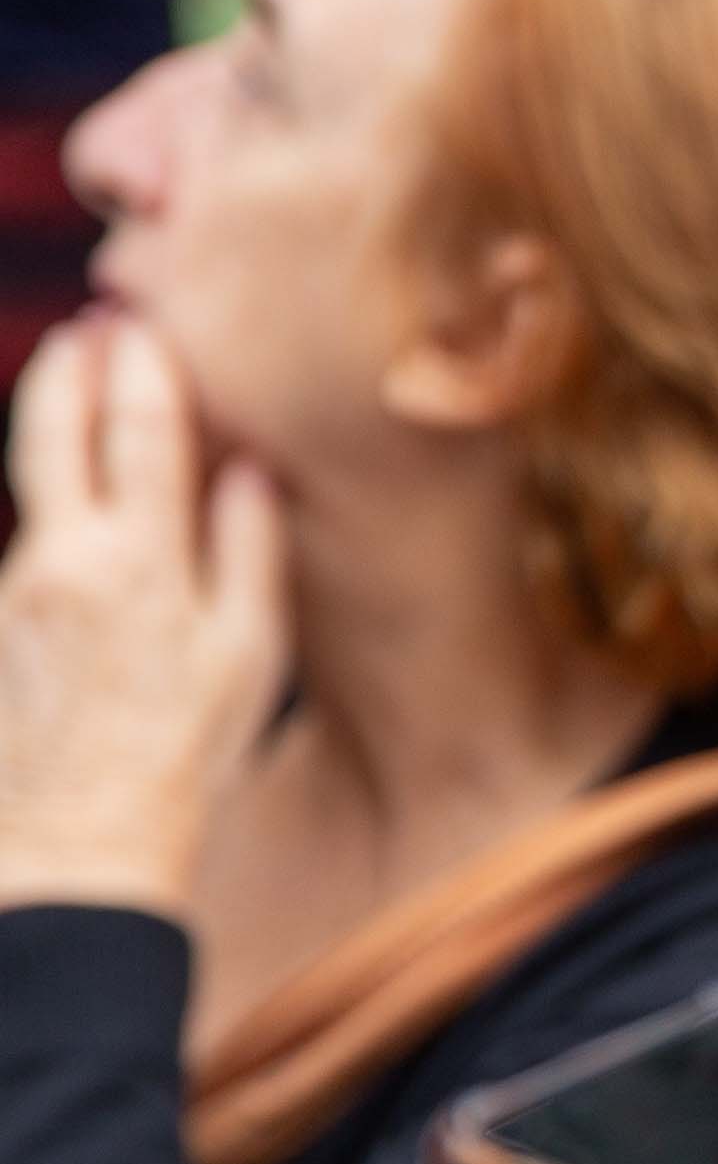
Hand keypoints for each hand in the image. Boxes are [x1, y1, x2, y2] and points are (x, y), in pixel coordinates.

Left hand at [0, 317, 286, 911]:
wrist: (76, 837)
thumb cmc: (183, 754)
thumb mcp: (247, 655)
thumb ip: (249, 550)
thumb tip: (249, 472)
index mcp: (141, 558)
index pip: (141, 428)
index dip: (144, 367)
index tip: (146, 326)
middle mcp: (64, 557)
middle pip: (49, 430)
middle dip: (68, 368)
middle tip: (88, 328)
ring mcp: (18, 586)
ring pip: (30, 481)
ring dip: (51, 424)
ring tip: (75, 383)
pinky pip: (30, 537)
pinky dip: (52, 498)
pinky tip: (79, 498)